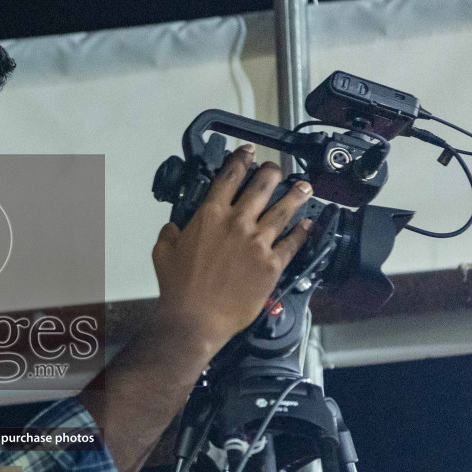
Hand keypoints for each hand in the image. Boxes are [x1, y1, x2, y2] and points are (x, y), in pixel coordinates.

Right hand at [149, 145, 313, 359]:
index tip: (248, 152)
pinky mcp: (272, 264)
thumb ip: (169, 233)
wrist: (195, 319)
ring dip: (296, 195)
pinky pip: (293, 242)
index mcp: (209, 216)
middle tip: (277, 169)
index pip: (229, 178)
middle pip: (262, 186)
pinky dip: (303, 232)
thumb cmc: (178, 289)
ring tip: (304, 187)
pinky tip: (308, 225)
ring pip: (283, 210)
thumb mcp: (163, 253)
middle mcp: (237, 223)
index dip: (240, 160)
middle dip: (272, 172)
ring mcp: (257, 242)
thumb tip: (174, 226)